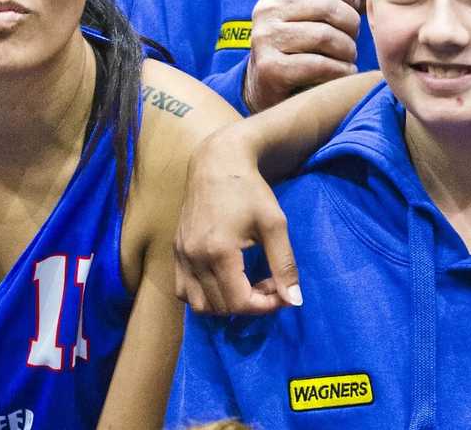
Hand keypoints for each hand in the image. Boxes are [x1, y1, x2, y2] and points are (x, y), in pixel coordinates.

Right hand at [174, 123, 300, 314]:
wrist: (218, 164)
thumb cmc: (250, 191)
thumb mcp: (275, 225)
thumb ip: (284, 264)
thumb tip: (295, 301)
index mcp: (218, 251)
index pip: (239, 301)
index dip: (264, 306)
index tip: (283, 294)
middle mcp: (193, 258)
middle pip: (221, 307)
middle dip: (250, 304)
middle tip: (270, 286)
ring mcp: (180, 256)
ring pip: (199, 305)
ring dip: (226, 305)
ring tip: (249, 285)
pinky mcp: (175, 252)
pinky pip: (184, 291)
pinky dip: (205, 297)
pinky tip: (226, 281)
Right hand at [244, 0, 363, 112]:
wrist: (265, 88)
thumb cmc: (296, 49)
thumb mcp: (304, 16)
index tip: (356, 6)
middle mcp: (266, 10)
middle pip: (326, 5)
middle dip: (350, 24)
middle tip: (354, 39)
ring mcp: (265, 38)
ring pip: (324, 35)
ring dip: (347, 50)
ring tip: (348, 58)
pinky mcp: (270, 68)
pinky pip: (319, 64)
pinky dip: (340, 70)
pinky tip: (344, 72)